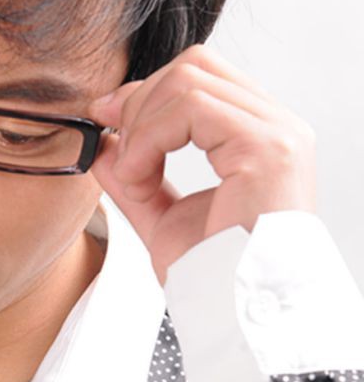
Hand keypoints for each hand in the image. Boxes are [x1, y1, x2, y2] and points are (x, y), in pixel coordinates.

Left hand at [88, 45, 316, 285]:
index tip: (105, 118)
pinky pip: (189, 109)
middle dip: (138, 102)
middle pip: (193, 67)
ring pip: (187, 81)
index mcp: (257, 140)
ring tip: (134, 179)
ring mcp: (276, 135)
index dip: (144, 92)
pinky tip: (140, 178)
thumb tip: (105, 144)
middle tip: (116, 146)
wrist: (232, 314)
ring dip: (140, 128)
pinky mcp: (266, 149)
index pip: (199, 79)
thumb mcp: (161, 217)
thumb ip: (136, 177)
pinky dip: (148, 140)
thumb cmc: (211, 275)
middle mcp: (275, 128)